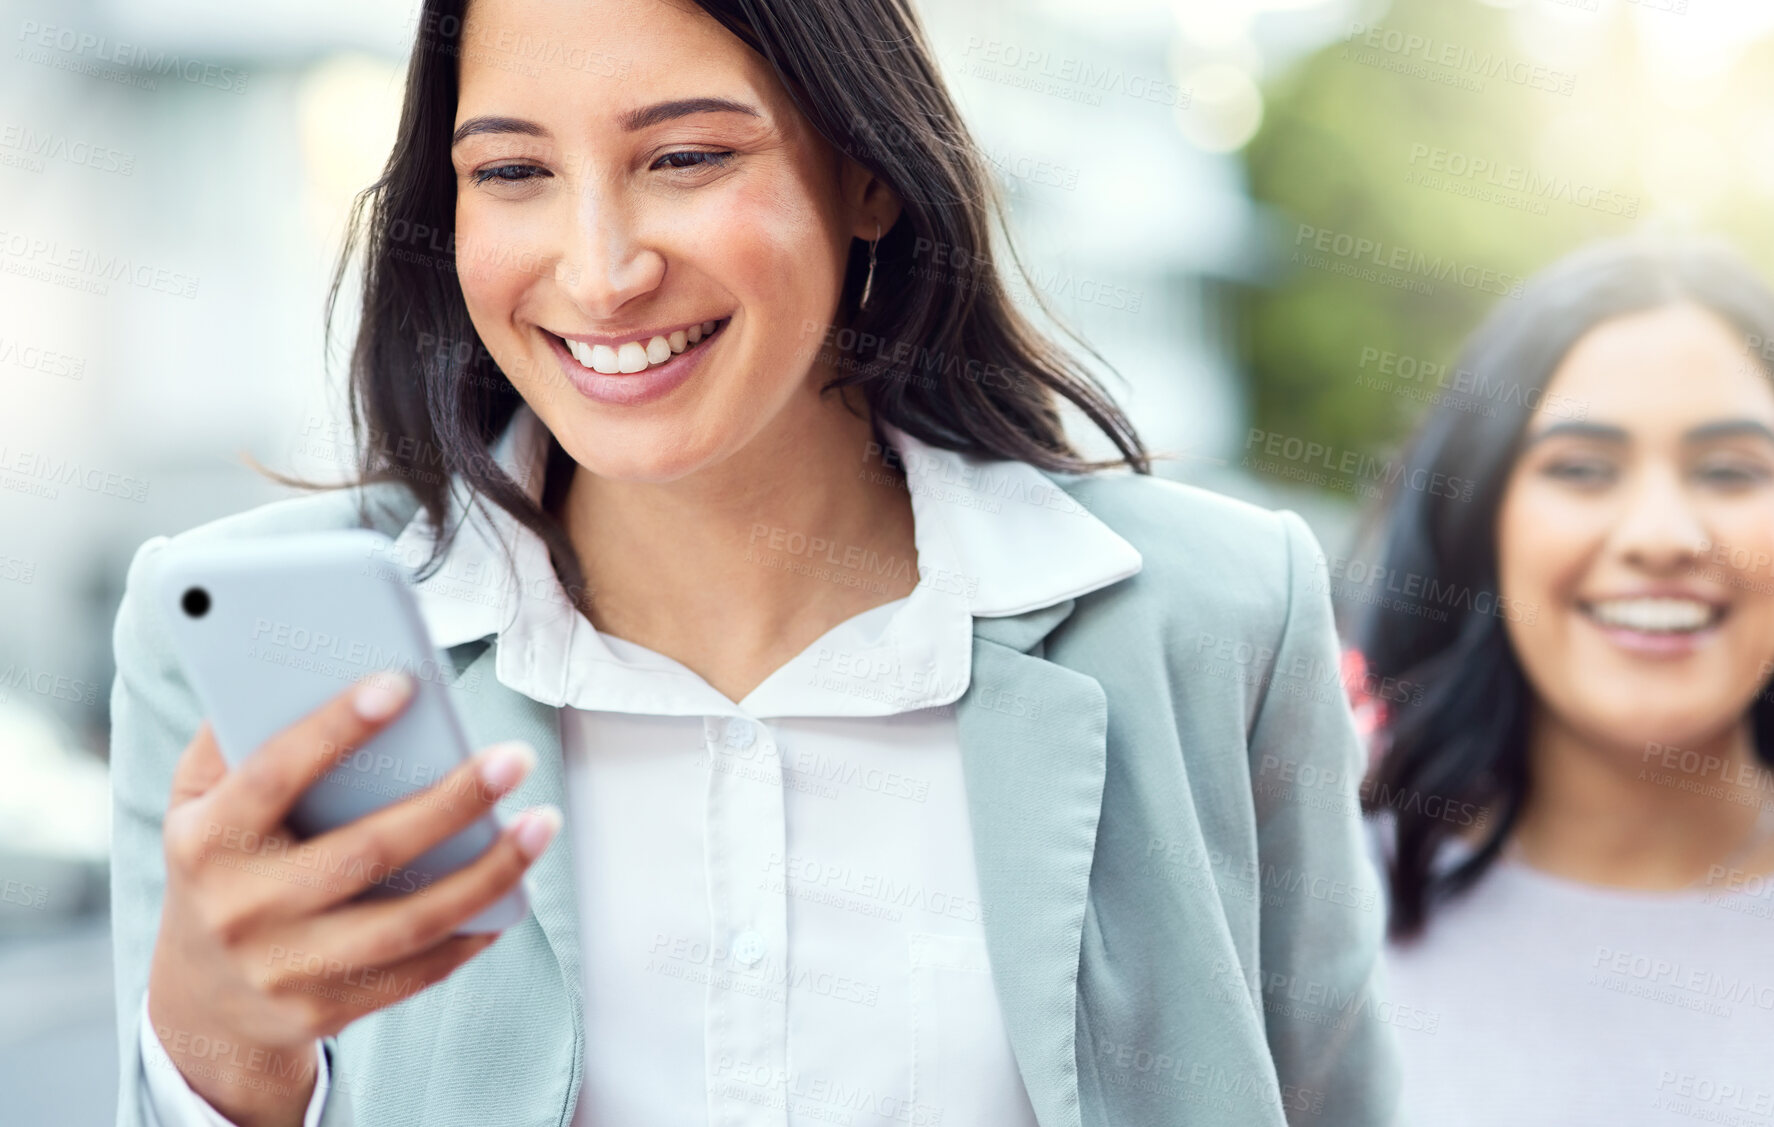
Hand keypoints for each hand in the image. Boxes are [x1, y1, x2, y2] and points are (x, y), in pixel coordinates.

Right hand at [145, 671, 559, 1126]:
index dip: (335, 728)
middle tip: (514, 757)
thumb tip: (296, 664)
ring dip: (487, 873)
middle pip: (364, 853)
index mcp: (207, 841)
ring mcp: (284, 969)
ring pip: (406, 923)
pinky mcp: (326, 1009)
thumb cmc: (219, 865)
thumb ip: (234, 737)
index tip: (401, 682)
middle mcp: (242, 910)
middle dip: (450, 802)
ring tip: (541, 823)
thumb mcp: (196, 800)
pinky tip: (517, 889)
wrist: (199, 999)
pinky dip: (472, 931)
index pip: (274, 775)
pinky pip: (416, 972)